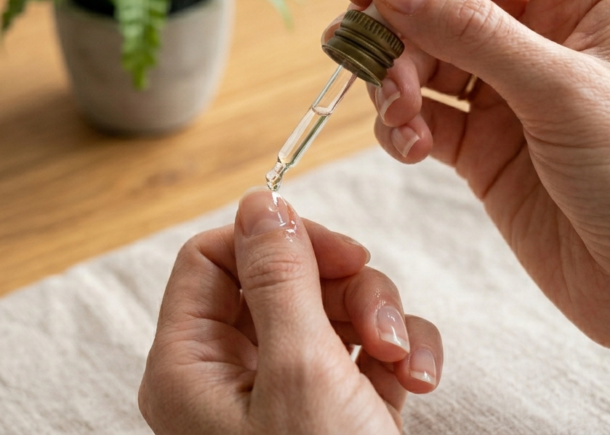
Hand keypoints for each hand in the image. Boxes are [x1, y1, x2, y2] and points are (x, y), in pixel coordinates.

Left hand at [139, 190, 442, 433]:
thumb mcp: (301, 372)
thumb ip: (280, 278)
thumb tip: (261, 200)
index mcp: (188, 366)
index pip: (209, 259)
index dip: (269, 238)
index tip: (328, 243)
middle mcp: (228, 376)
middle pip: (279, 278)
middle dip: (340, 286)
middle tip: (375, 307)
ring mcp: (284, 395)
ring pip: (329, 307)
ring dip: (380, 318)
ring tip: (404, 361)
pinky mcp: (334, 410)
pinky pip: (362, 348)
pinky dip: (398, 353)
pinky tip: (421, 380)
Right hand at [337, 0, 609, 431]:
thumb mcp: (560, 92)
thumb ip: (472, 32)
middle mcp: (541, 32)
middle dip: (397, 31)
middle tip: (370, 65)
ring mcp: (506, 89)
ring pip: (420, 58)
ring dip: (393, 84)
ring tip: (399, 119)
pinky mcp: (481, 142)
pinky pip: (419, 114)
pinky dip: (400, 126)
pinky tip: (408, 146)